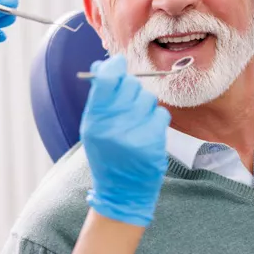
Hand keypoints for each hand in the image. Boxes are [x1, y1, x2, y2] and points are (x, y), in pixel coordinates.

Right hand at [80, 55, 170, 226]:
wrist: (121, 190)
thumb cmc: (106, 152)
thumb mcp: (93, 126)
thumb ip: (99, 97)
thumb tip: (103, 65)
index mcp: (95, 120)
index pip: (107, 80)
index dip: (114, 67)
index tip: (118, 63)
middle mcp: (114, 125)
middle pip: (130, 84)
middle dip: (130, 88)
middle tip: (127, 101)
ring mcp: (136, 134)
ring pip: (148, 97)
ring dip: (144, 104)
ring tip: (136, 120)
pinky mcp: (154, 142)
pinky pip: (161, 113)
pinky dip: (155, 119)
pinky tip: (147, 131)